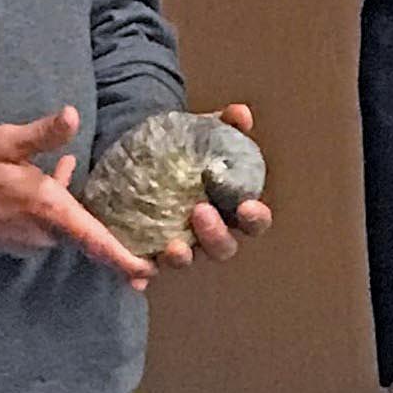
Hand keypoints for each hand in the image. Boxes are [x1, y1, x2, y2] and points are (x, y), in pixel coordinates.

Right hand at [0, 106, 154, 289]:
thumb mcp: (4, 142)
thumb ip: (43, 134)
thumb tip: (73, 115)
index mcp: (49, 211)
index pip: (96, 241)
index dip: (123, 259)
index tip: (147, 273)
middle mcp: (44, 233)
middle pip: (87, 235)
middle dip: (110, 228)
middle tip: (138, 222)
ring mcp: (28, 241)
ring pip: (67, 227)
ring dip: (79, 207)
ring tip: (85, 173)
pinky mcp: (16, 241)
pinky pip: (49, 226)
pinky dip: (59, 207)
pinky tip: (59, 174)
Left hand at [150, 104, 274, 271]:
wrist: (144, 158)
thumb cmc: (185, 151)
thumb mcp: (204, 133)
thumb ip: (225, 125)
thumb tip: (241, 113)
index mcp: (230, 208)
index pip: (253, 222)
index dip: (255, 218)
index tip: (249, 206)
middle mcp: (208, 233)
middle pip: (223, 248)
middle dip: (216, 235)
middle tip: (200, 211)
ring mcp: (180, 244)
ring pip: (187, 261)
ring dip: (183, 258)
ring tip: (173, 246)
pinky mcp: (147, 251)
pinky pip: (145, 270)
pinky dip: (142, 277)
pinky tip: (137, 279)